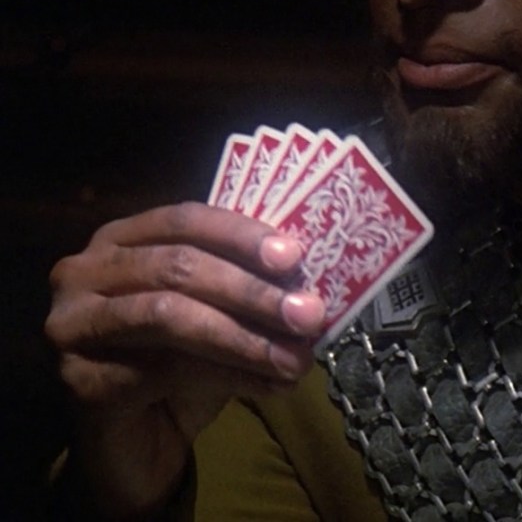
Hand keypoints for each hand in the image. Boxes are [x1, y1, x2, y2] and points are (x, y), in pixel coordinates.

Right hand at [44, 201, 325, 517]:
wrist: (138, 442)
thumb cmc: (183, 362)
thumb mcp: (221, 314)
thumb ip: (251, 289)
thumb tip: (307, 288)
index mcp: (121, 239)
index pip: (185, 219)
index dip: (241, 235)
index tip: (295, 257)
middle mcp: (85, 271)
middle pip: (179, 266)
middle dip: (252, 290)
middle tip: (308, 313)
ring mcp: (73, 324)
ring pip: (170, 315)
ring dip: (243, 335)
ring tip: (294, 355)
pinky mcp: (78, 378)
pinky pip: (163, 368)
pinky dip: (227, 374)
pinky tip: (268, 384)